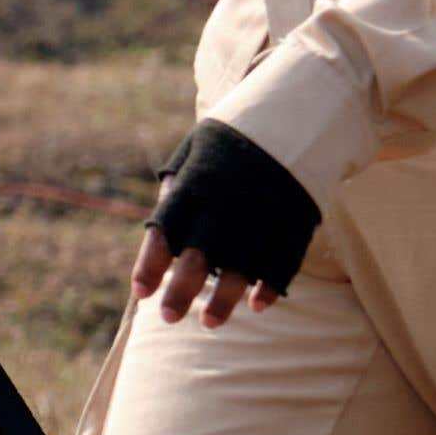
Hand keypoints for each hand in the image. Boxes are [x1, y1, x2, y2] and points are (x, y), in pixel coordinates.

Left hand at [134, 120, 317, 325]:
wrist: (294, 111)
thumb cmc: (233, 137)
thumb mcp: (196, 149)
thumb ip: (175, 188)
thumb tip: (158, 231)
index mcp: (195, 183)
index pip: (164, 230)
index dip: (150, 264)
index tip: (140, 293)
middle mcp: (225, 204)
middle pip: (198, 257)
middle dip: (180, 291)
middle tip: (169, 318)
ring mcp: (262, 214)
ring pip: (240, 268)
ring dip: (224, 300)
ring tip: (210, 323)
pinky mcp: (294, 220)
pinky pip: (283, 261)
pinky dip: (271, 286)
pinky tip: (258, 306)